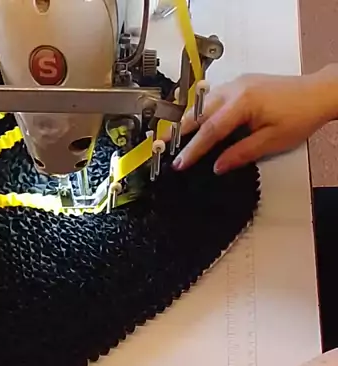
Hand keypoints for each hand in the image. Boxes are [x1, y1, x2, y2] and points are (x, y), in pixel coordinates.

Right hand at [172, 69, 337, 173]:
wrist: (318, 94)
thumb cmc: (300, 115)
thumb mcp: (271, 141)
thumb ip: (241, 153)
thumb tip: (218, 166)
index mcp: (242, 103)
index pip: (209, 131)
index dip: (192, 150)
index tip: (179, 163)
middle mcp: (236, 89)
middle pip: (198, 112)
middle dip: (179, 131)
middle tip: (162, 148)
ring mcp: (238, 84)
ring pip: (203, 104)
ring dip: (188, 121)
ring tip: (174, 139)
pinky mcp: (242, 85)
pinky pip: (214, 99)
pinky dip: (202, 113)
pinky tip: (197, 125)